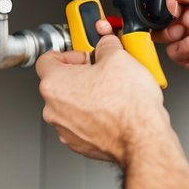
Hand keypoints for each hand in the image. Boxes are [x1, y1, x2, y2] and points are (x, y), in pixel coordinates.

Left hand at [36, 25, 167, 167]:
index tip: (82, 55)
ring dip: (87, 97)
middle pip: (60, 84)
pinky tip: (112, 111)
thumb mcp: (119, 58)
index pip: (47, 59)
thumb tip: (107, 45)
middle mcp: (53, 109)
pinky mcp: (79, 143)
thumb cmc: (128, 106)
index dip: (68, 53)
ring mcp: (65, 129)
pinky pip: (81, 123)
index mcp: (54, 85)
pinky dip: (93, 116)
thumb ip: (106, 46)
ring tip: (110, 93)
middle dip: (81, 76)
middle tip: (101, 73)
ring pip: (70, 105)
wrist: (142, 138)